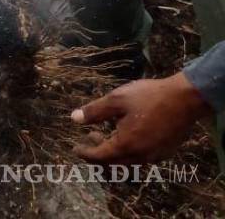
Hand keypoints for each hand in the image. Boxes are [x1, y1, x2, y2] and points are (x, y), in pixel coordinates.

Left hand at [71, 72, 212, 164]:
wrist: (186, 98)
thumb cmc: (149, 97)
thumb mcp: (116, 100)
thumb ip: (94, 111)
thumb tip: (74, 119)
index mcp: (126, 145)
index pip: (99, 157)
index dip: (85, 153)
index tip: (76, 148)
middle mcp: (141, 156)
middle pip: (113, 164)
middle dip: (98, 153)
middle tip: (92, 136)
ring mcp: (155, 156)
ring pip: (128, 162)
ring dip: (114, 153)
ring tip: (108, 133)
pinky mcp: (166, 152)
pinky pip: (142, 158)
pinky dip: (129, 152)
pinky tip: (128, 135)